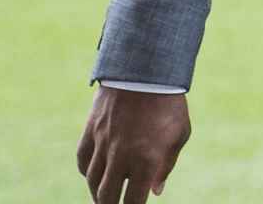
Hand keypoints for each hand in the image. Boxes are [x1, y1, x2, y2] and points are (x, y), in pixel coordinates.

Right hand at [76, 86, 190, 202]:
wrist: (146, 71)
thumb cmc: (169, 104)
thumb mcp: (180, 134)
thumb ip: (166, 165)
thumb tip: (155, 191)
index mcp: (146, 160)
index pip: (133, 201)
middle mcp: (120, 156)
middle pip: (106, 196)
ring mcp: (102, 144)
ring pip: (92, 180)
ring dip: (97, 193)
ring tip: (104, 198)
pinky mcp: (90, 131)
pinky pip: (83, 160)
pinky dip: (87, 172)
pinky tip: (93, 175)